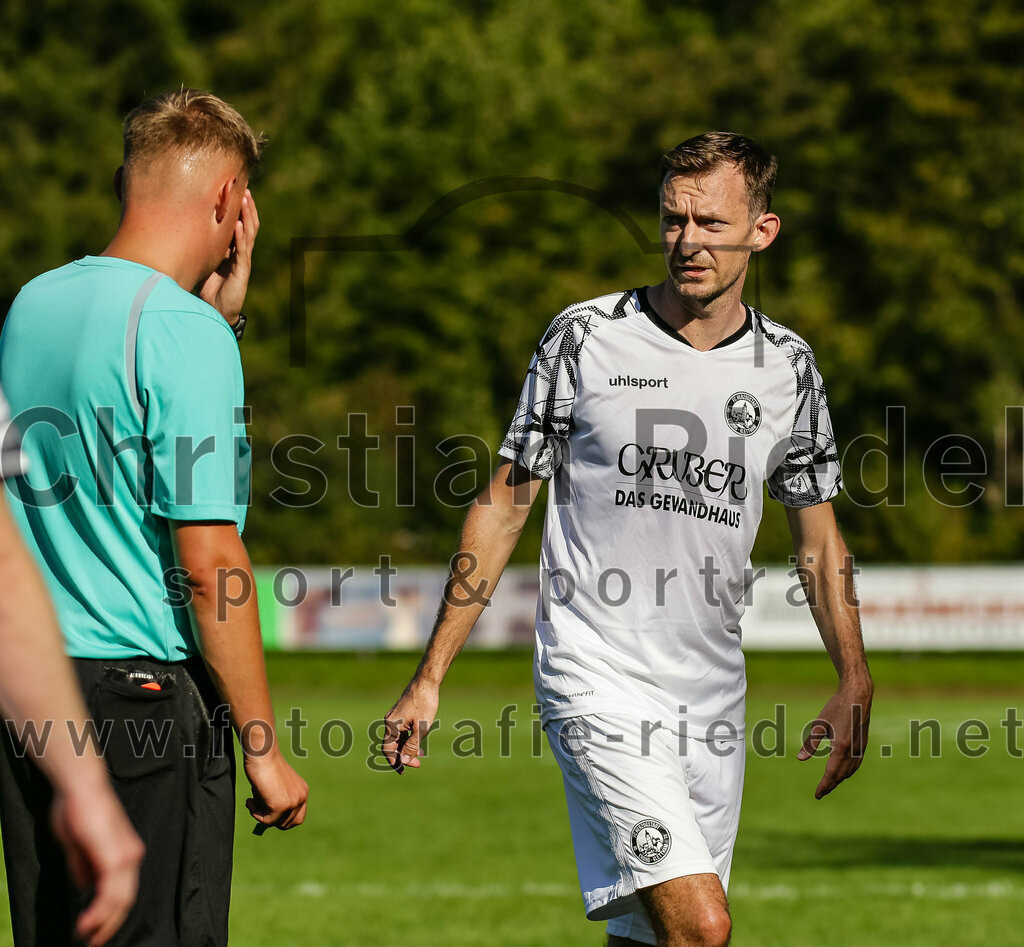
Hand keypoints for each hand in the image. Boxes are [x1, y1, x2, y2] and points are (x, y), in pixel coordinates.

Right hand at [50, 778, 143, 945]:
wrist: (82, 787)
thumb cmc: (79, 811)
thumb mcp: (80, 848)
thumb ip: (86, 868)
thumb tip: (87, 888)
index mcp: (126, 853)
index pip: (123, 892)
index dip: (110, 915)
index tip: (94, 931)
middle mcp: (131, 855)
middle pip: (125, 900)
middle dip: (108, 925)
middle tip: (92, 942)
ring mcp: (126, 855)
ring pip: (120, 900)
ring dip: (103, 922)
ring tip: (86, 935)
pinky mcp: (115, 856)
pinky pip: (111, 891)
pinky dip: (99, 911)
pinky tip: (87, 922)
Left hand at [199, 188, 259, 324]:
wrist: (216, 310)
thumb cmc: (209, 288)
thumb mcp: (205, 262)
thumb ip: (204, 247)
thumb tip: (187, 227)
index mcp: (233, 250)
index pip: (239, 224)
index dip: (239, 208)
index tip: (235, 190)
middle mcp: (240, 253)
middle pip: (248, 225)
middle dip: (247, 207)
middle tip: (244, 188)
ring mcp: (242, 261)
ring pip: (248, 234)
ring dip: (247, 216)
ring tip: (245, 200)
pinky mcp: (241, 272)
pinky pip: (242, 251)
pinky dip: (240, 237)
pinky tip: (238, 225)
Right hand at [243, 748, 308, 829]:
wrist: (263, 754)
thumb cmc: (266, 765)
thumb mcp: (278, 784)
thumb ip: (279, 798)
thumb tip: (271, 820)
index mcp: (302, 791)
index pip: (298, 817)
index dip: (283, 819)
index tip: (268, 813)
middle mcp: (301, 797)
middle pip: (288, 824)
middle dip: (272, 820)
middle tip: (259, 808)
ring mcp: (292, 802)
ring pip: (275, 823)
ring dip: (261, 814)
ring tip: (253, 798)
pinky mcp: (280, 806)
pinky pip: (266, 820)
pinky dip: (254, 812)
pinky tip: (250, 799)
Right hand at [382, 679, 438, 773]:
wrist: (426, 683)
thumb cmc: (424, 704)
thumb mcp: (421, 728)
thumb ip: (412, 745)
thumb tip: (404, 760)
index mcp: (391, 725)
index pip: (388, 749)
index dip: (395, 762)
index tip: (404, 771)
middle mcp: (390, 721)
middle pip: (392, 745)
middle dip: (404, 756)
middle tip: (418, 764)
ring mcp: (395, 717)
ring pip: (398, 738)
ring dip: (407, 748)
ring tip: (420, 755)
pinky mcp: (401, 714)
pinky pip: (401, 731)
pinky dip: (408, 739)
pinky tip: (419, 744)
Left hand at [797, 680, 872, 798]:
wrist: (857, 696)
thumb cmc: (836, 707)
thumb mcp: (819, 724)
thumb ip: (810, 743)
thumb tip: (800, 759)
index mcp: (841, 747)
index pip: (831, 773)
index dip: (824, 785)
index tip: (817, 795)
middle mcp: (853, 751)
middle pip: (840, 775)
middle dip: (830, 785)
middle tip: (820, 793)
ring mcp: (860, 748)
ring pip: (850, 771)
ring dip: (839, 779)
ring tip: (829, 784)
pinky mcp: (863, 744)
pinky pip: (856, 764)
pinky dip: (849, 771)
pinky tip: (843, 772)